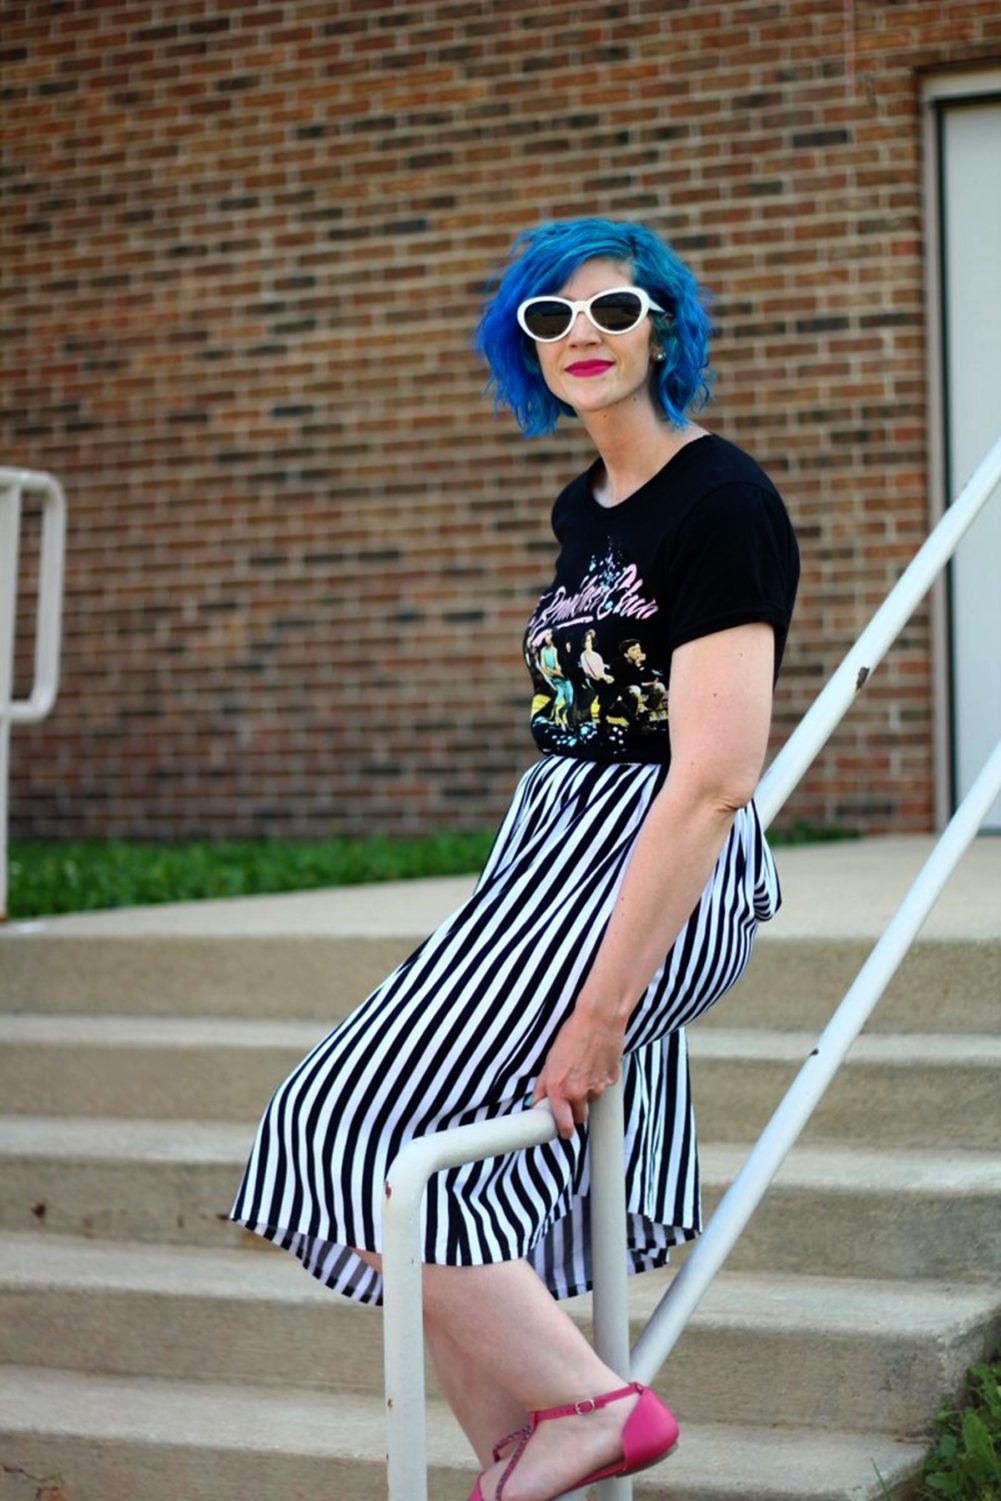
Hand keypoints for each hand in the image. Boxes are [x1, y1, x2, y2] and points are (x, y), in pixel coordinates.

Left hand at [530, 1008, 625, 1139]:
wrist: (599, 1020)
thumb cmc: (572, 1035)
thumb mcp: (550, 1060)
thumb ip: (543, 1085)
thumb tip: (536, 1102)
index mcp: (559, 1090)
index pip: (563, 1125)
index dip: (563, 1131)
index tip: (563, 1132)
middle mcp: (579, 1093)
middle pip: (580, 1117)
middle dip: (576, 1111)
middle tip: (572, 1094)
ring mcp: (597, 1088)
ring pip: (592, 1100)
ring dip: (588, 1092)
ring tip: (583, 1069)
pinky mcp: (611, 1080)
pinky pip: (604, 1087)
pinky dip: (600, 1080)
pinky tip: (595, 1063)